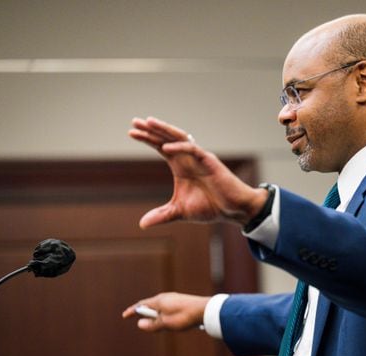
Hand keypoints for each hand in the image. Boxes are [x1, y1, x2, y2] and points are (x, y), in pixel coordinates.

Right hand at [122, 292, 209, 331]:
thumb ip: (152, 325)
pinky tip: (167, 320)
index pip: (141, 305)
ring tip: (152, 322)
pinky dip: (163, 314)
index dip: (133, 311)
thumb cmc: (185, 316)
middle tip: (136, 318)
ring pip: (160, 307)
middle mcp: (165, 297)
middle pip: (150, 305)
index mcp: (159, 300)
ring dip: (154, 314)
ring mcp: (174, 299)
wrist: (206, 310)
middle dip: (143, 312)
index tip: (125, 316)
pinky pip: (167, 308)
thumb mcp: (166, 323)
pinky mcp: (182, 302)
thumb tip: (140, 324)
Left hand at [128, 117, 266, 227]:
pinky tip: (165, 148)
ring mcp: (199, 158)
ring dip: (164, 130)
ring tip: (149, 123)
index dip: (147, 139)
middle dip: (151, 130)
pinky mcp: (210, 161)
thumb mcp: (180, 212)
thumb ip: (162, 215)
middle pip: (167, 138)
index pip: (161, 147)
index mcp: (181, 166)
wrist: (233, 210)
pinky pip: (193, 150)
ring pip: (180, 138)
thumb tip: (142, 224)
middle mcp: (188, 158)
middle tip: (135, 122)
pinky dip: (180, 148)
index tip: (131, 133)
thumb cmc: (211, 207)